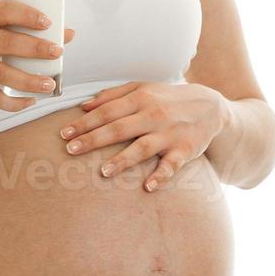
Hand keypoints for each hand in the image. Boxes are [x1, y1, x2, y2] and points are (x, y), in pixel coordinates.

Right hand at [0, 0, 74, 110]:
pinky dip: (14, 102)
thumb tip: (69, 33)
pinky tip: (30, 101)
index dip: (25, 15)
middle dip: (34, 48)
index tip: (48, 22)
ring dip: (29, 80)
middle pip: (5, 43)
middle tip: (57, 52)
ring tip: (50, 83)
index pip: (1, 9)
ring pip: (1, 74)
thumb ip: (22, 27)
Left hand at [58, 81, 223, 191]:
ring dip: (123, 160)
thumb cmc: (168, 98)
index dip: (84, 123)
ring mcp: (169, 133)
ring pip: (142, 147)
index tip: (64, 134)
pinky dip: (161, 176)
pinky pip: (172, 165)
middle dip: (93, 140)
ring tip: (103, 171)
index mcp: (140, 98)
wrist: (210, 106)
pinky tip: (148, 187)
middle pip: (119, 128)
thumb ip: (112, 96)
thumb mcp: (142, 88)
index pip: (107, 111)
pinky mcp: (184, 150)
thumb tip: (84, 105)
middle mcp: (153, 115)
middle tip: (70, 150)